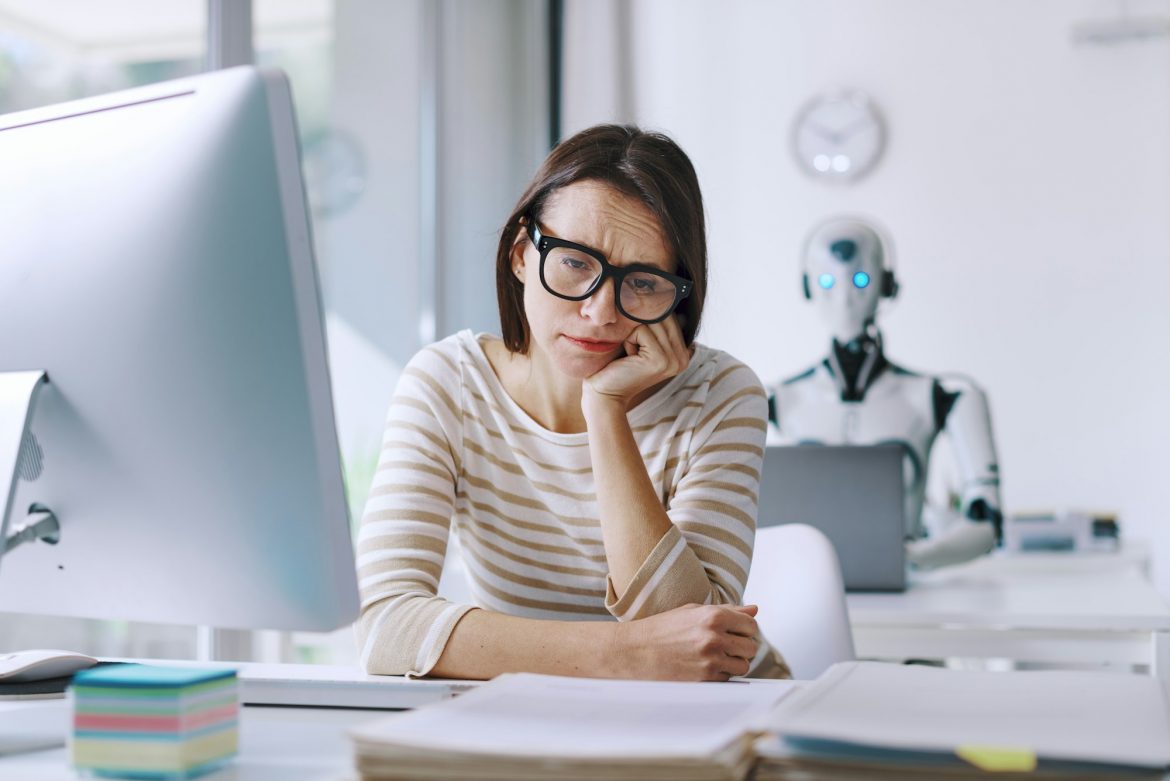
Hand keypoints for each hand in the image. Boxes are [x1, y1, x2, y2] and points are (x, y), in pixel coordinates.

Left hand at [582, 317, 690, 412]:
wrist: (604, 393)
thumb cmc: (617, 364)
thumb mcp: (639, 340)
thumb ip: (654, 322)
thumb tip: (660, 289)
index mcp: (683, 351)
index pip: (669, 313)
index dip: (648, 315)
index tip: (634, 331)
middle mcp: (683, 356)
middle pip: (662, 314)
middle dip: (639, 323)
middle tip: (631, 346)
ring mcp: (675, 359)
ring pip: (651, 320)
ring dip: (632, 332)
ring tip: (630, 352)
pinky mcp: (660, 360)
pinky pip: (640, 330)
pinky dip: (628, 339)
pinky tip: (627, 357)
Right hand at [614, 603, 760, 680]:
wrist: (635, 651)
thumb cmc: (662, 628)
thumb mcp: (693, 611)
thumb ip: (727, 610)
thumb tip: (755, 610)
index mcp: (713, 616)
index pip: (751, 625)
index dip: (745, 630)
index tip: (735, 632)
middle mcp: (714, 637)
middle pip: (751, 647)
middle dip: (742, 647)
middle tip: (726, 646)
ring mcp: (710, 659)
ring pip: (743, 666)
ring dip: (734, 663)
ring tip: (716, 657)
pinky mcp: (705, 679)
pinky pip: (728, 679)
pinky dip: (721, 675)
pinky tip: (705, 666)